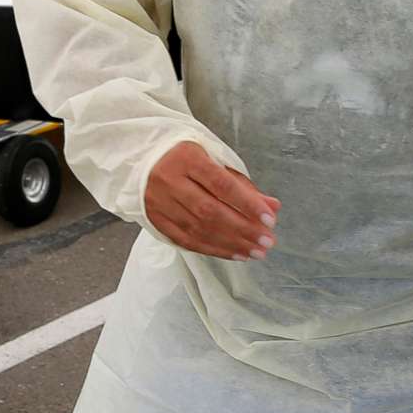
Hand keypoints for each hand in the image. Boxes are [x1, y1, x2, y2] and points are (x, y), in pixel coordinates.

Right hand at [143, 141, 278, 261]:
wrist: (140, 161)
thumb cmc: (185, 158)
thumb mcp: (214, 160)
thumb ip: (242, 185)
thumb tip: (273, 207)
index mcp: (188, 159)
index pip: (221, 184)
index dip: (247, 204)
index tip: (269, 219)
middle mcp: (171, 181)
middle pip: (210, 211)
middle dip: (243, 229)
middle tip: (267, 241)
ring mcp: (160, 203)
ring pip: (198, 229)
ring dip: (231, 244)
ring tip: (256, 251)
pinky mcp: (156, 221)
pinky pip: (187, 241)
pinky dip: (214, 250)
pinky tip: (235, 254)